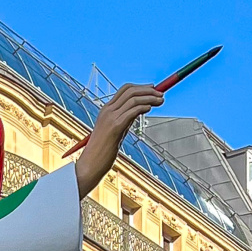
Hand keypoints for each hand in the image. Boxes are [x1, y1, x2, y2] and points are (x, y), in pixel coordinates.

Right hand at [74, 83, 163, 198]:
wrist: (90, 164)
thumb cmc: (102, 151)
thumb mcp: (115, 131)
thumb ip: (124, 119)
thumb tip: (138, 111)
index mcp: (106, 110)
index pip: (125, 90)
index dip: (141, 87)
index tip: (153, 89)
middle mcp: (107, 111)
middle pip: (130, 91)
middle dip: (148, 90)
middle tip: (161, 94)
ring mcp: (110, 118)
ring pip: (133, 99)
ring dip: (150, 97)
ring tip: (161, 100)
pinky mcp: (115, 127)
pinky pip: (132, 111)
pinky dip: (143, 106)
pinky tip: (150, 108)